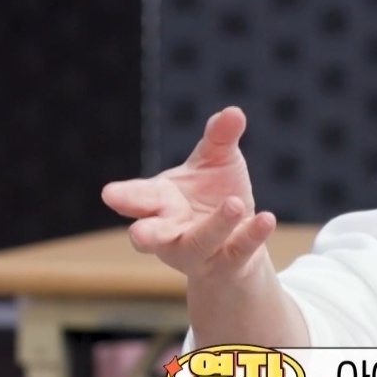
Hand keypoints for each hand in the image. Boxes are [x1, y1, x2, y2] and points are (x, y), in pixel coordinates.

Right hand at [102, 106, 275, 282]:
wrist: (237, 242)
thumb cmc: (215, 195)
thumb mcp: (217, 162)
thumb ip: (220, 138)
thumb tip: (232, 111)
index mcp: (160, 202)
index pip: (138, 199)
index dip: (124, 197)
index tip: (111, 194)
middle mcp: (171, 231)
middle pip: (153, 235)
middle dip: (146, 234)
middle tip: (139, 234)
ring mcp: (198, 252)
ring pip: (199, 243)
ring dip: (215, 225)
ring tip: (235, 204)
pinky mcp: (227, 264)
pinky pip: (238, 251)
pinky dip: (251, 235)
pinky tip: (266, 219)